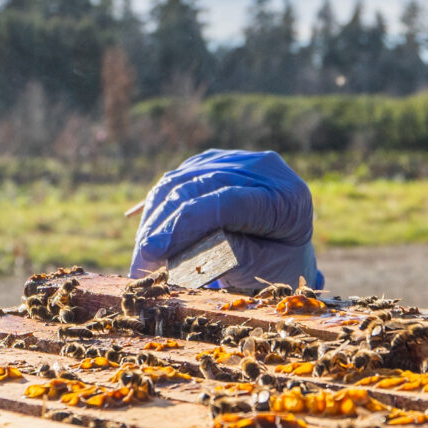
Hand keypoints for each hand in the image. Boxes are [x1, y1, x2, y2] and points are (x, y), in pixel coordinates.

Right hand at [129, 149, 321, 291]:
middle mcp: (265, 169)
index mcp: (288, 198)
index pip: (229, 202)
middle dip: (165, 225)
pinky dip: (158, 207)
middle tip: (140, 262)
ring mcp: (238, 159)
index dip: (186, 224)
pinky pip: (176, 179)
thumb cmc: (274, 266)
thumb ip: (224, 254)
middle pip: (201, 187)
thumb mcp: (257, 268)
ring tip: (141, 256)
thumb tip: (172, 243)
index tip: (153, 252)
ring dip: (155, 218)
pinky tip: (149, 235)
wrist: (282, 249)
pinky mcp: (213, 160)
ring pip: (181, 180)